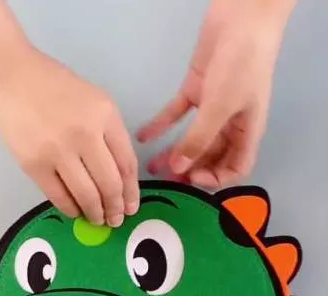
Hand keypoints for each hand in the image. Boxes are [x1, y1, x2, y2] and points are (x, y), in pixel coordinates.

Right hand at [0, 49, 138, 226]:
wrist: (9, 77)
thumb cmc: (54, 86)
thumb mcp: (94, 101)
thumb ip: (109, 134)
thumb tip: (118, 176)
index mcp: (105, 116)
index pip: (127, 164)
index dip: (131, 191)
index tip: (132, 206)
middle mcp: (86, 135)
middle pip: (110, 184)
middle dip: (116, 208)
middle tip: (116, 219)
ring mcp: (58, 151)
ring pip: (86, 195)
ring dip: (96, 213)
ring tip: (98, 219)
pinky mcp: (33, 165)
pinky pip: (58, 196)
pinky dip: (71, 209)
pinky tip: (76, 212)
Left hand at [138, 0, 291, 188]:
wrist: (240, 18)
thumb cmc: (240, 66)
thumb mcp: (221, 108)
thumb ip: (199, 140)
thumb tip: (179, 169)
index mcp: (246, 132)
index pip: (235, 168)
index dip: (216, 179)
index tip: (192, 178)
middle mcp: (229, 124)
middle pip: (210, 157)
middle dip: (190, 170)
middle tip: (166, 181)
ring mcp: (210, 108)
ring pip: (192, 139)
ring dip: (174, 154)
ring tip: (153, 168)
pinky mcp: (194, 92)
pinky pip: (176, 115)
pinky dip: (161, 126)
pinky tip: (144, 137)